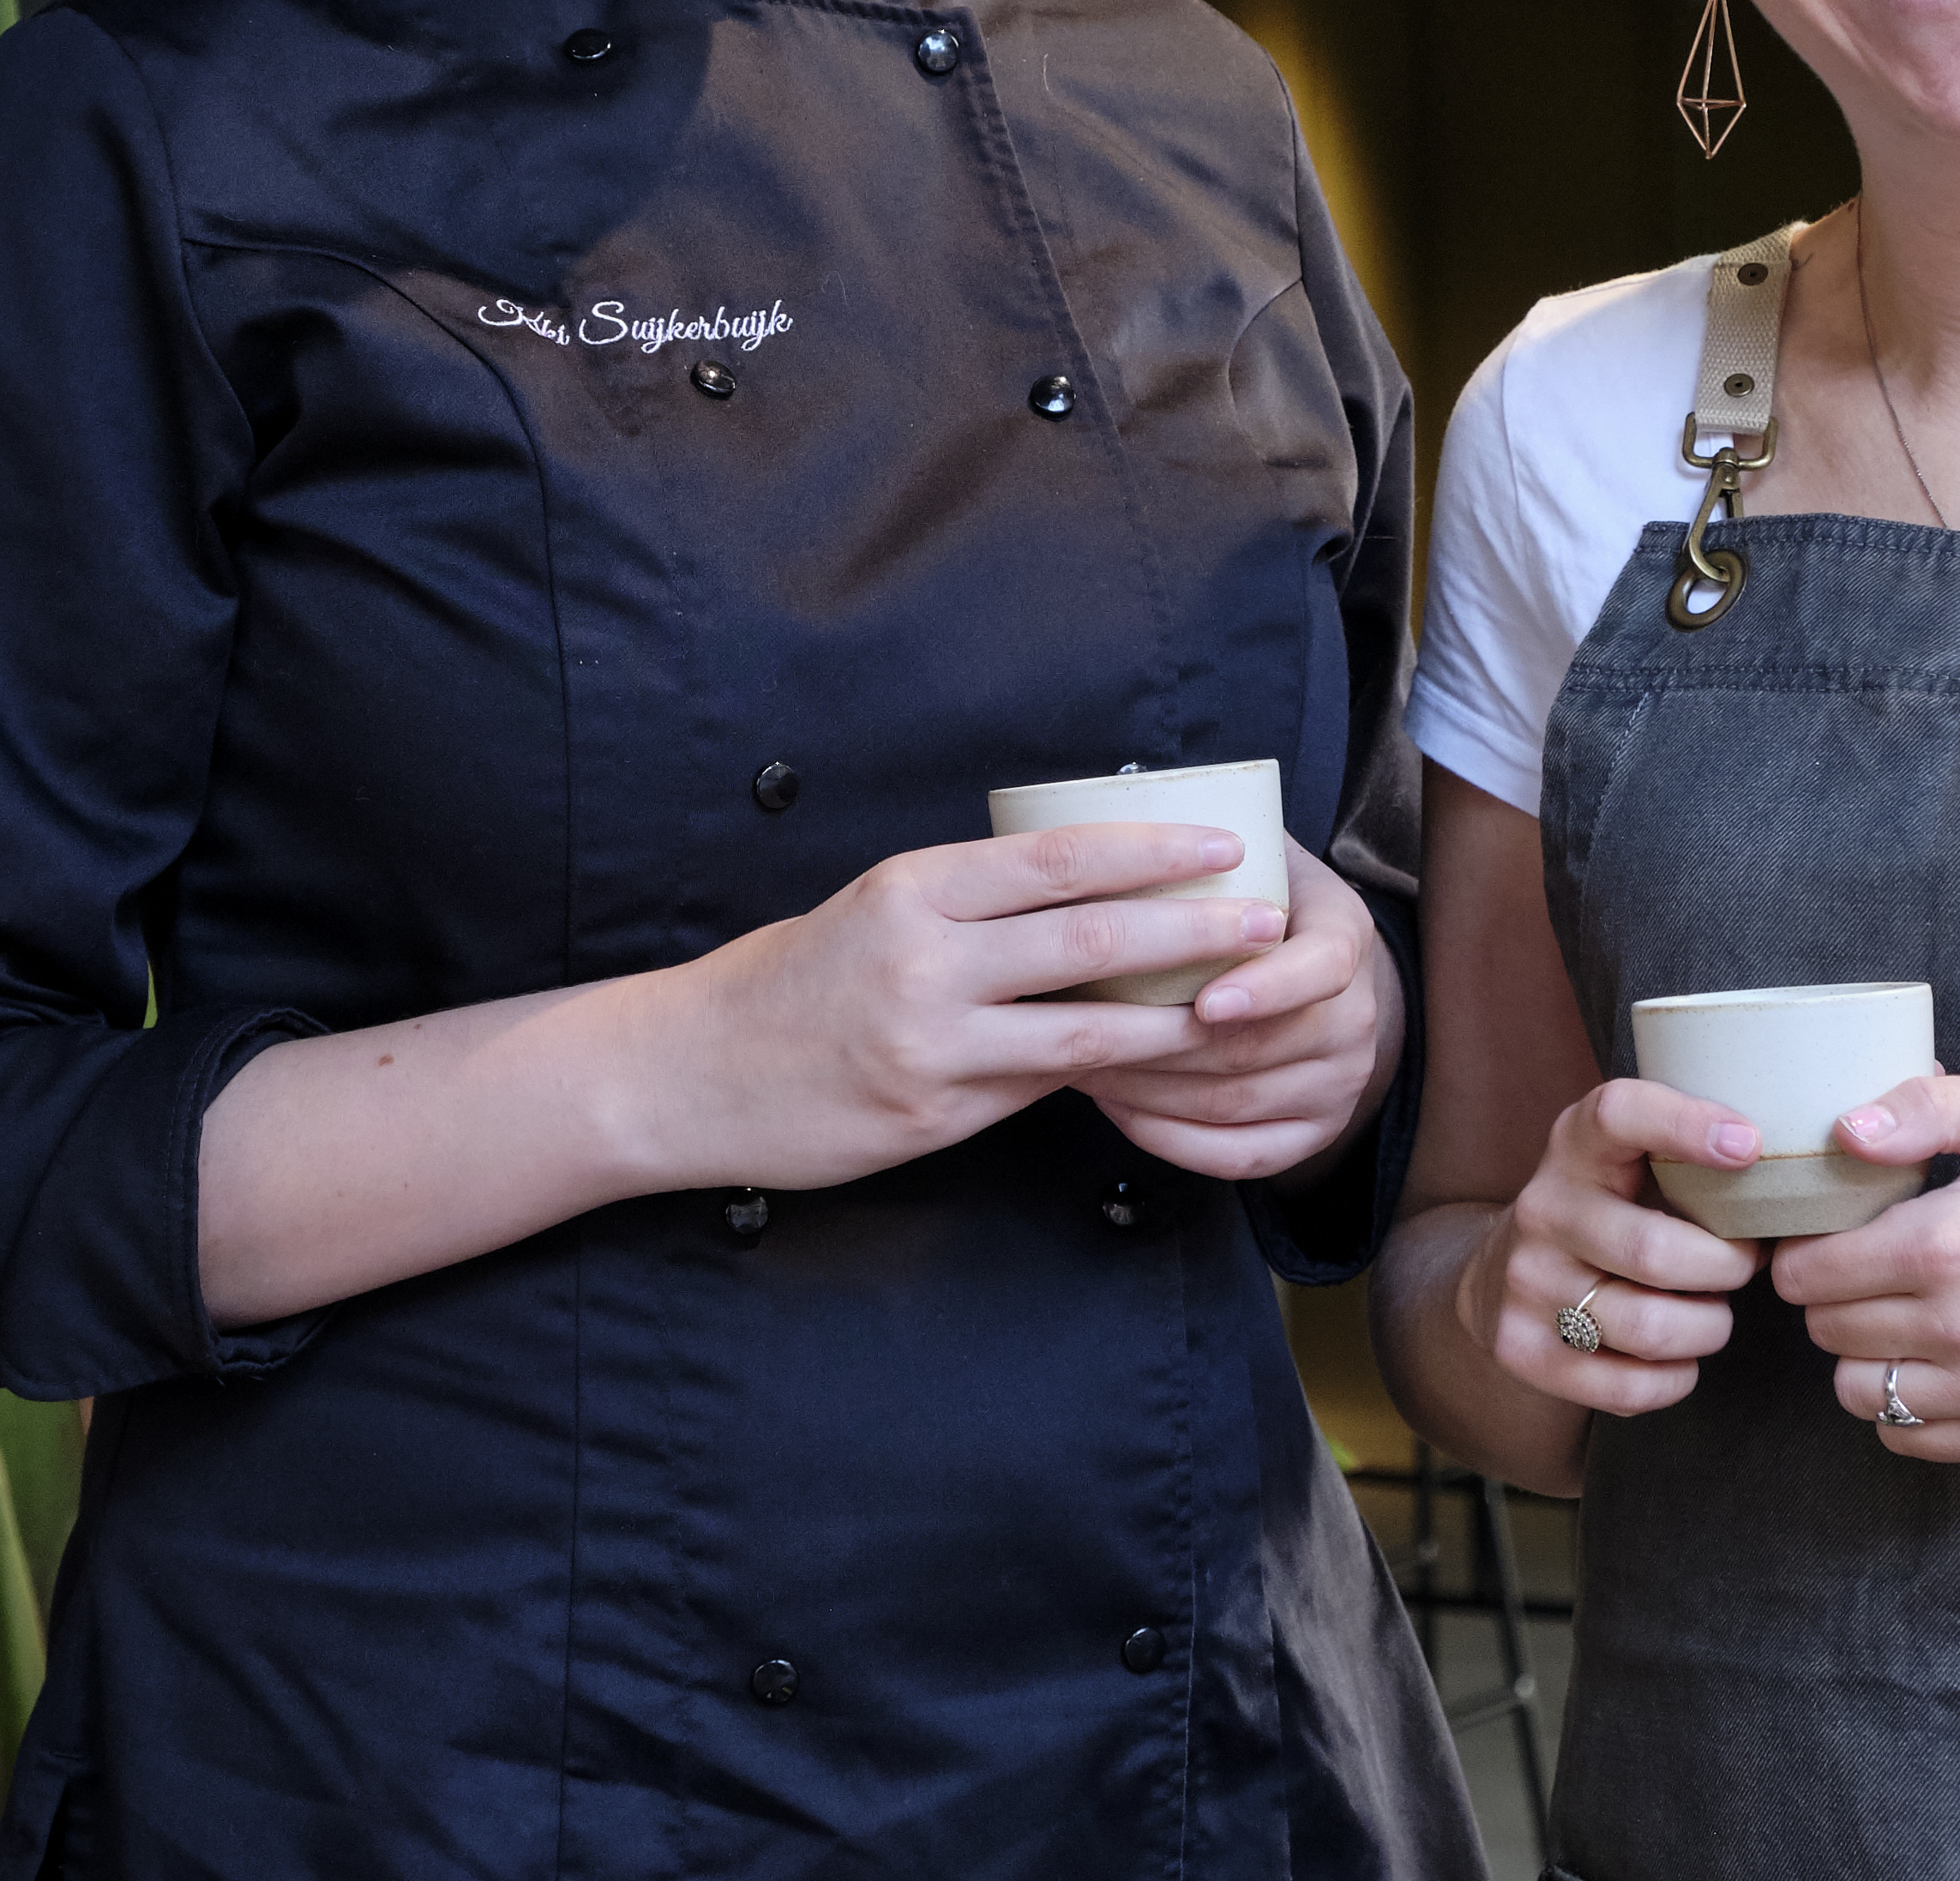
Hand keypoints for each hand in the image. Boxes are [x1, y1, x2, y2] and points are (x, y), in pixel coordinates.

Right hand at [666, 823, 1286, 1190]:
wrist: (692, 1071)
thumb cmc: (792, 980)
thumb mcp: (874, 910)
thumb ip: (969, 907)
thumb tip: (1083, 895)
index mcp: (914, 888)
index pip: (1058, 859)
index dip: (1152, 852)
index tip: (1224, 845)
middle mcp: (925, 959)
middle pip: (1088, 939)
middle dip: (1191, 929)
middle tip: (1267, 919)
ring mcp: (930, 1044)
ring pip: (1082, 1031)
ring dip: (1173, 1019)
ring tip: (1242, 1004)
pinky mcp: (931, 1114)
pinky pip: (1039, 1091)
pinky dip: (1106, 1078)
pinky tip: (1159, 1070)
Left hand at [1085, 835, 1402, 1182]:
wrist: (1324, 970)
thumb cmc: (1263, 900)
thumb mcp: (1260, 854)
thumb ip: (1208, 844)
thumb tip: (1117, 795)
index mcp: (1346, 937)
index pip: (1322, 970)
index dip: (1266, 987)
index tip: (1203, 998)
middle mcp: (1357, 1019)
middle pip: (1261, 1050)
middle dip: (1162, 1047)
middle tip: (1080, 1029)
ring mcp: (1340, 1084)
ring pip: (1237, 1105)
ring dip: (1150, 1091)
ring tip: (1079, 1062)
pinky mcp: (1314, 1134)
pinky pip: (1241, 1157)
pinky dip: (1172, 1140)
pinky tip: (1119, 1110)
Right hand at [1467, 1078, 1763, 1415]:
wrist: (1504, 1273)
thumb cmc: (1611, 1210)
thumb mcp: (1632, 1159)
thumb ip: (1693, 1154)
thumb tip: (1791, 1181)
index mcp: (1576, 1144)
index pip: (1618, 1114)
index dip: (1684, 1124)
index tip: (1750, 1146)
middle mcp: (1542, 1208)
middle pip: (1655, 1252)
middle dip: (1726, 1269)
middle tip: (1744, 1265)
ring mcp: (1526, 1282)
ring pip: (1649, 1328)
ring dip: (1707, 1327)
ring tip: (1711, 1313)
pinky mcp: (1522, 1349)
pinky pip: (1628, 1387)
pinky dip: (1674, 1379)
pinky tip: (1677, 1356)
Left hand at [1772, 1072, 1959, 1460]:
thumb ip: (1922, 1106)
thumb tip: (1843, 1132)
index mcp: (1948, 1243)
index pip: (1807, 1271)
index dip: (1807, 1249)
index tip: (1834, 1235)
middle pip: (1825, 1330)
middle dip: (1834, 1297)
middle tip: (1871, 1270)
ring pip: (1856, 1391)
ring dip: (1862, 1355)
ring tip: (1899, 1316)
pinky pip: (1906, 1438)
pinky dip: (1903, 1405)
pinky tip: (1934, 1360)